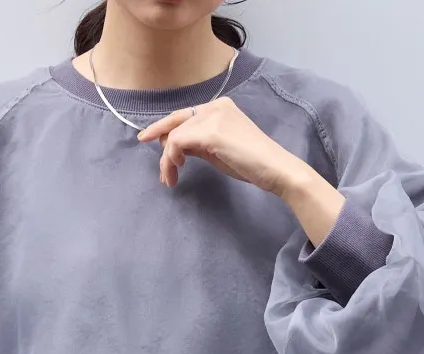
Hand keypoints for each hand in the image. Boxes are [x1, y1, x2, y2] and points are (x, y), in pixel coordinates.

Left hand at [137, 97, 346, 249]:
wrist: (274, 168)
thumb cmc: (251, 163)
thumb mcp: (218, 150)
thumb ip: (198, 144)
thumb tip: (175, 146)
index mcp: (219, 107)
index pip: (184, 115)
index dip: (164, 127)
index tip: (150, 139)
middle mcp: (215, 106)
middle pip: (176, 121)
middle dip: (159, 139)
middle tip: (149, 153)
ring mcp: (213, 116)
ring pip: (175, 134)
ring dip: (167, 159)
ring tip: (169, 178)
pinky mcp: (210, 131)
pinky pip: (178, 142)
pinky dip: (171, 158)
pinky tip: (176, 171)